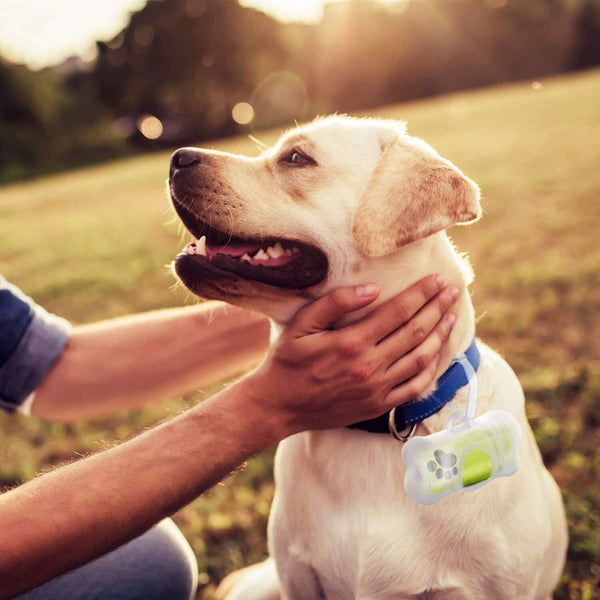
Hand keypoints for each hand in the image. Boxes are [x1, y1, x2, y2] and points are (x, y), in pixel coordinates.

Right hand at [247, 275, 458, 436]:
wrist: (279, 405)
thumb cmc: (288, 361)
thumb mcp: (302, 324)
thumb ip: (335, 303)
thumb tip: (372, 288)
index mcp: (351, 342)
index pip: (398, 312)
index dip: (422, 294)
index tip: (438, 280)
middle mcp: (369, 366)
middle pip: (415, 332)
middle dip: (438, 309)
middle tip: (453, 291)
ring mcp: (377, 389)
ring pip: (420, 359)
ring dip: (440, 335)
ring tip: (452, 316)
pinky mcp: (378, 406)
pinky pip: (414, 388)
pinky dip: (431, 370)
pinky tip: (438, 354)